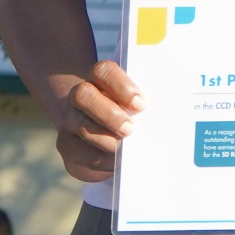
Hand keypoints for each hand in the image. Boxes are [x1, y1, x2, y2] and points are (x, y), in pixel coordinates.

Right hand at [47, 61, 143, 182]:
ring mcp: (70, 120)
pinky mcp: (66, 145)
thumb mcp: (137, 106)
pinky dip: (100, 160)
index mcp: (100, 80)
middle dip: (109, 113)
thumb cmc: (131, 115)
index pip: (103, 70)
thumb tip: (167, 114)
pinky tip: (116, 164)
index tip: (141, 104)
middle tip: (130, 129)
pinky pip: (78, 153)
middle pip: (84, 95)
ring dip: (105, 140)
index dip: (120, 85)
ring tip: (124, 150)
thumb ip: (144, 105)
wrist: (103, 136)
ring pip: (81, 126)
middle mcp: (80, 97)